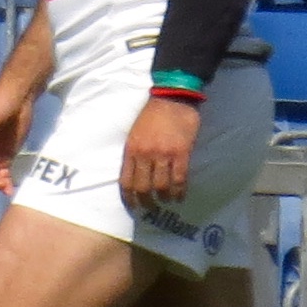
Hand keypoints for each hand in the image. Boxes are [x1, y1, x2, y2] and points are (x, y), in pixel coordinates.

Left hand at [119, 96, 201, 215]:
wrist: (171, 99)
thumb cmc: (151, 116)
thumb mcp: (134, 134)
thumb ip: (134, 153)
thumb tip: (134, 173)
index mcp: (131, 150)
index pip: (126, 180)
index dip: (129, 197)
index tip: (132, 206)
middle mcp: (145, 155)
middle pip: (143, 187)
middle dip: (146, 201)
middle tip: (150, 207)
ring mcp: (163, 154)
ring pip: (161, 185)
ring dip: (164, 197)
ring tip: (167, 202)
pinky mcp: (181, 153)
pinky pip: (179, 178)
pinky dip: (179, 190)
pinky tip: (180, 196)